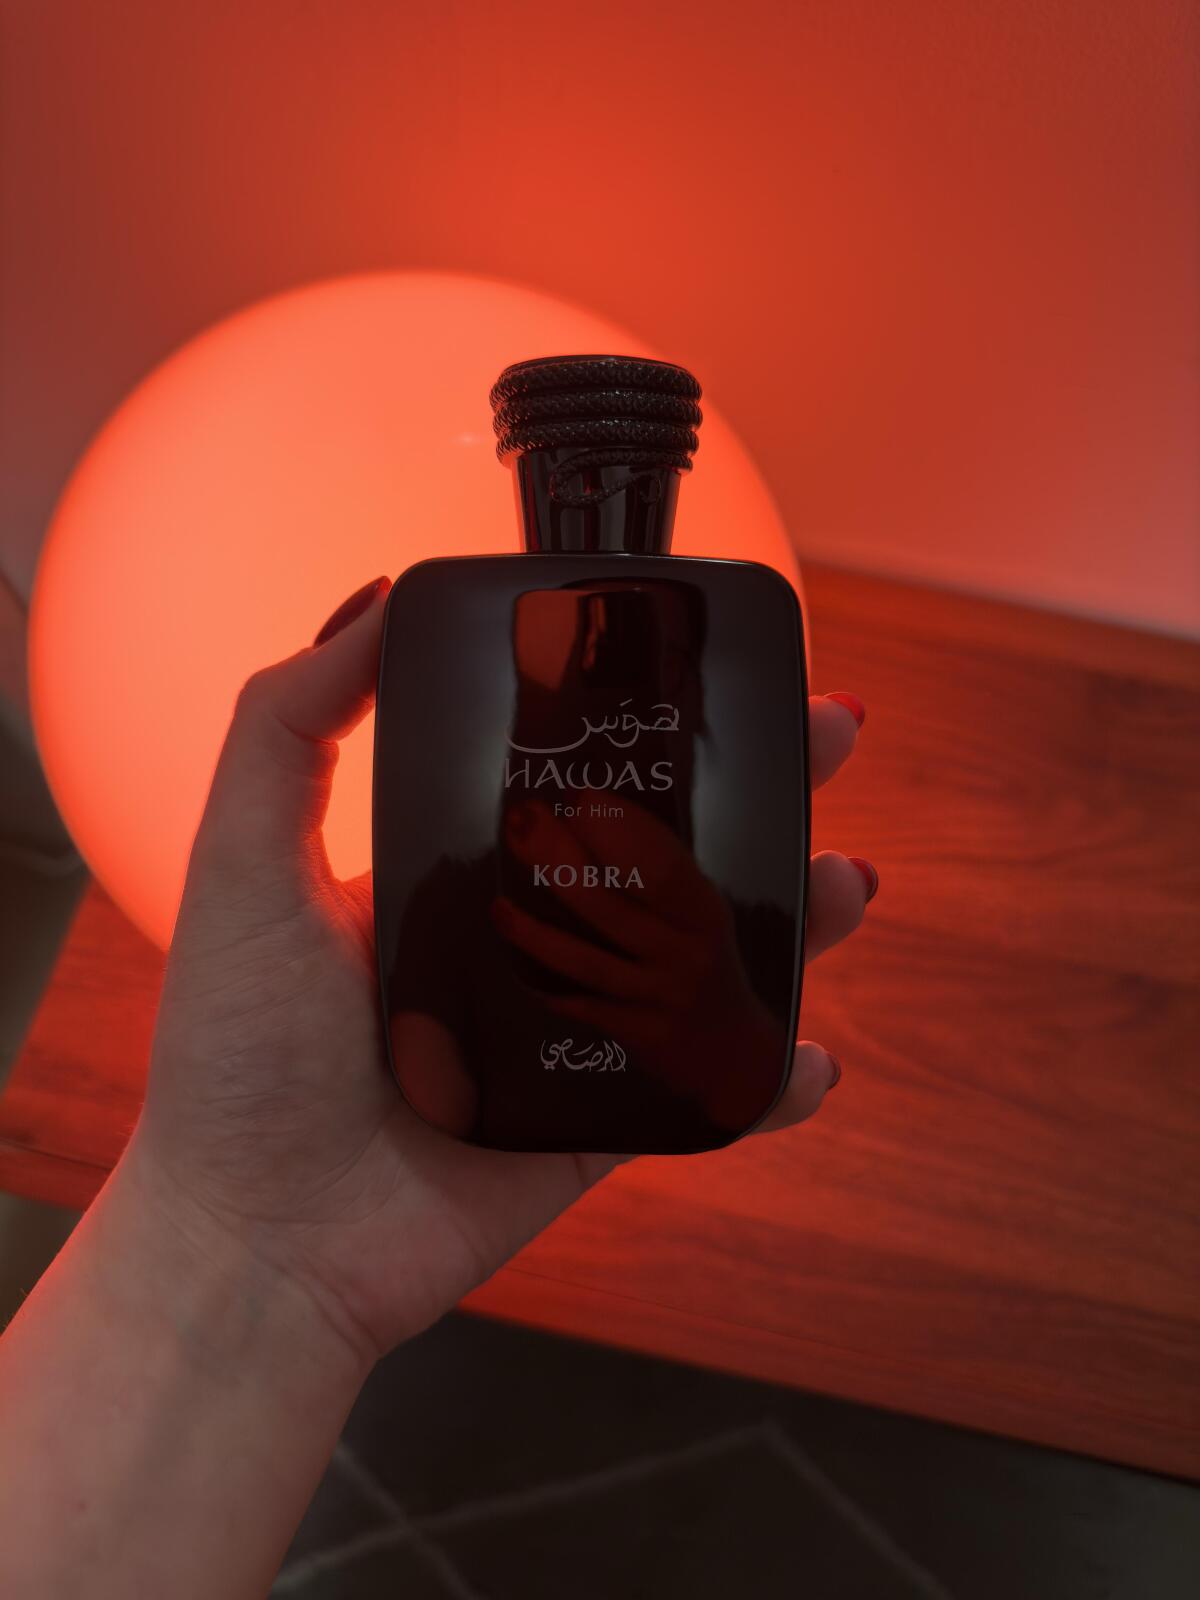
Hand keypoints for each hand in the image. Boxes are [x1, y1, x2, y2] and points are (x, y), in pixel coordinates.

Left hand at [127, 577, 875, 1368]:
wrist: (256, 1242)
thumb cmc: (235, 1055)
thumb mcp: (245, 860)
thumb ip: (288, 725)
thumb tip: (370, 601)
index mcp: (455, 872)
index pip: (576, 776)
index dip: (652, 723)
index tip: (714, 669)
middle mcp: (525, 942)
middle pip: (669, 854)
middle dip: (760, 793)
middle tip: (826, 740)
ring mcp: (568, 1037)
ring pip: (707, 962)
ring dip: (793, 919)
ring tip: (846, 881)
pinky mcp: (595, 1125)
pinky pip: (700, 1093)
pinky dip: (765, 1077)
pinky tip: (807, 1053)